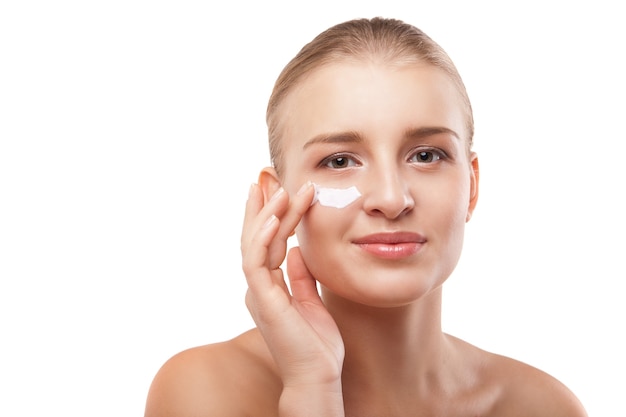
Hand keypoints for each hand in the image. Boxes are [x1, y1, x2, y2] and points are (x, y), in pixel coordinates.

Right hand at [241, 182, 344, 387]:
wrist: (317, 376)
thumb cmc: (316, 345)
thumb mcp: (311, 301)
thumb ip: (301, 276)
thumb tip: (297, 250)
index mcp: (269, 288)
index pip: (266, 244)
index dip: (269, 217)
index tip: (276, 191)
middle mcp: (258, 287)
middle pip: (255, 238)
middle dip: (259, 207)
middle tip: (264, 178)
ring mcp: (258, 293)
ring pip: (255, 244)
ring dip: (266, 215)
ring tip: (279, 189)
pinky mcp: (262, 300)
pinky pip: (257, 262)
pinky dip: (264, 238)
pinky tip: (275, 218)